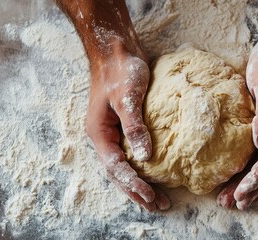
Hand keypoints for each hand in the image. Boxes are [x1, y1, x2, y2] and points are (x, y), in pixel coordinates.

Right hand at [56, 0, 170, 210]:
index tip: (150, 196)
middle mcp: (105, 137)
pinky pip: (133, 153)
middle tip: (158, 206)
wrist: (117, 50)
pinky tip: (155, 175)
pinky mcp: (125, 127)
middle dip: (137, 190)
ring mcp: (114, 133)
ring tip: (158, 200)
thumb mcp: (126, 97)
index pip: (115, 166)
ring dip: (140, 183)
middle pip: (119, 172)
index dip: (132, 183)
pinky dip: (143, 167)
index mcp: (100, 133)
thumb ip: (134, 127)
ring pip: (126, 165)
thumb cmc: (119, 70)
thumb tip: (145, 157)